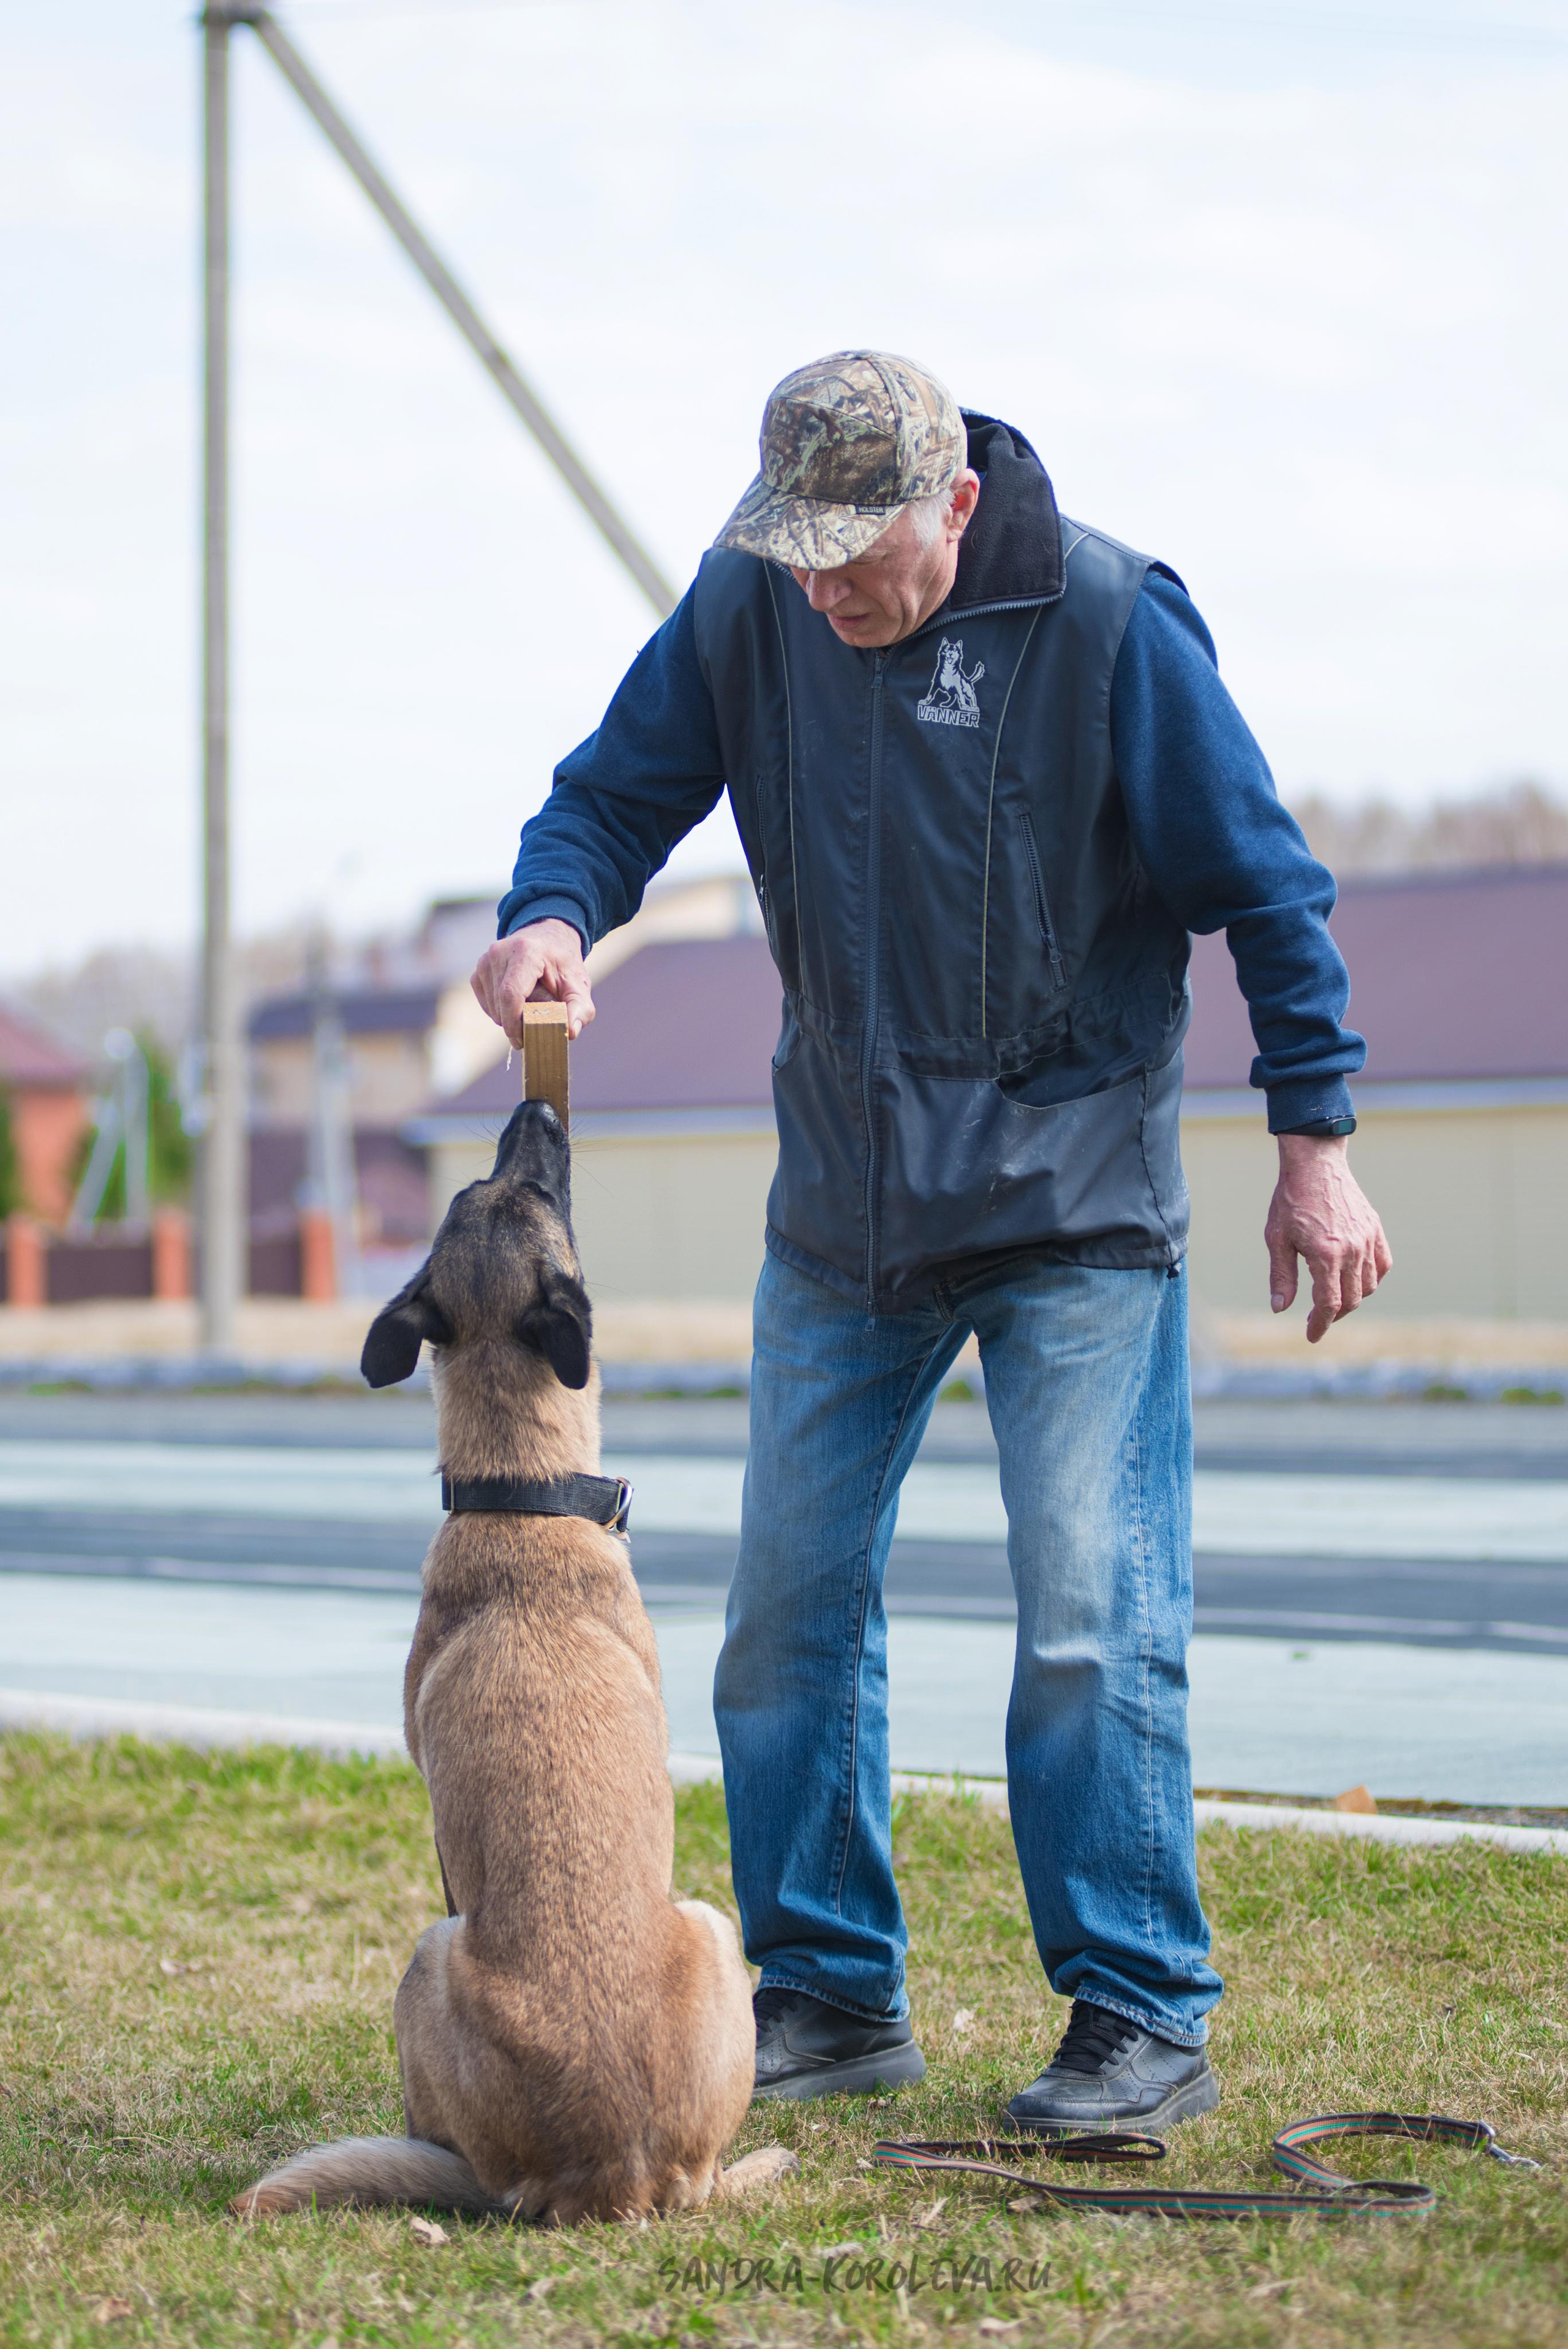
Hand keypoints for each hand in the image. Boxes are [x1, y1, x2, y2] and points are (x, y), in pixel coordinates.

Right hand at [470, 919, 595, 1045]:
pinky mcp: (479, 970)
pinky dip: (501, 1011)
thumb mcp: (579, 985)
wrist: (548, 936)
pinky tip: (518, 1004)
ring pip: (493, 1006)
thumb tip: (570, 1033)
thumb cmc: (563, 963)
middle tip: (535, 1027)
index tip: (522, 1041)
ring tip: (530, 1010)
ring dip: (509, 1017)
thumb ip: (580, 1009)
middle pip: (501, 1003)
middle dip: (516, 1023)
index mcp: (525, 952)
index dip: (513, 1023)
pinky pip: (486, 1003)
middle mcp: (499, 953)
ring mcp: (485, 960)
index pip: (510, 994)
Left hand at [1264, 1134, 1391, 1342]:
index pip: (1329, 1304)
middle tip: (1315, 1318)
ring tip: (1332, 1299)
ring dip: (1352, 1299)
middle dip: (1333, 1315)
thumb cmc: (1290, 1200)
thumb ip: (1281, 1276)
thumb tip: (1280, 1308)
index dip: (1320, 1324)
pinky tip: (1355, 1280)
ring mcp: (1367, 1239)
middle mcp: (1352, 1250)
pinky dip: (1372, 1279)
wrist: (1315, 1164)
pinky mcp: (1375, 1229)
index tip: (1311, 1335)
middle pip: (1351, 1300)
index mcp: (1325, 1254)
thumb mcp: (1276, 1238)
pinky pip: (1382, 1265)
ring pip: (1369, 1286)